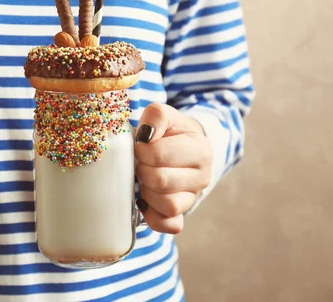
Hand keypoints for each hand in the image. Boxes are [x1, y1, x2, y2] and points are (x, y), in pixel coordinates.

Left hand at [134, 103, 211, 233]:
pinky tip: (144, 201)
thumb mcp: (165, 116)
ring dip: (147, 192)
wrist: (183, 147)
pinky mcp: (182, 214)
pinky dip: (153, 217)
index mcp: (200, 150)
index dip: (141, 150)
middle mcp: (202, 177)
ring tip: (144, 179)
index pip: (159, 155)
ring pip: (168, 205)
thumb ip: (156, 116)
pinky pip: (170, 226)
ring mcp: (193, 198)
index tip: (139, 145)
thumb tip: (146, 136)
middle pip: (161, 181)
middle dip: (142, 170)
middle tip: (139, 163)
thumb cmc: (170, 131)